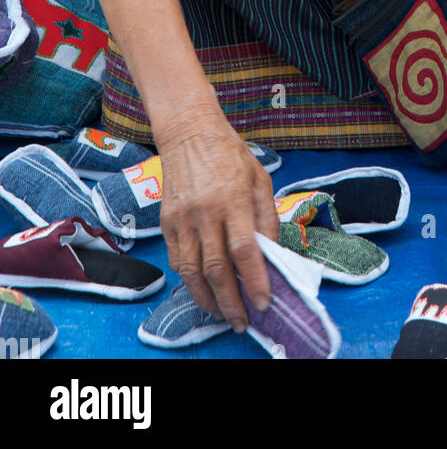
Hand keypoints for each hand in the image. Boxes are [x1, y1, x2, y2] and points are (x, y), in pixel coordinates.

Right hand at [158, 114, 279, 333]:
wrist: (188, 133)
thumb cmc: (230, 153)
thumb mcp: (259, 178)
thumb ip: (266, 216)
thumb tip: (270, 252)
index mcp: (233, 199)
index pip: (245, 250)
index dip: (254, 281)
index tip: (264, 303)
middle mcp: (205, 212)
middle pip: (217, 269)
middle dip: (231, 302)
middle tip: (242, 322)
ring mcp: (182, 219)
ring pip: (192, 272)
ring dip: (208, 299)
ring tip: (223, 313)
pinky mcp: (166, 223)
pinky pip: (178, 260)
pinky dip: (190, 280)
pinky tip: (203, 289)